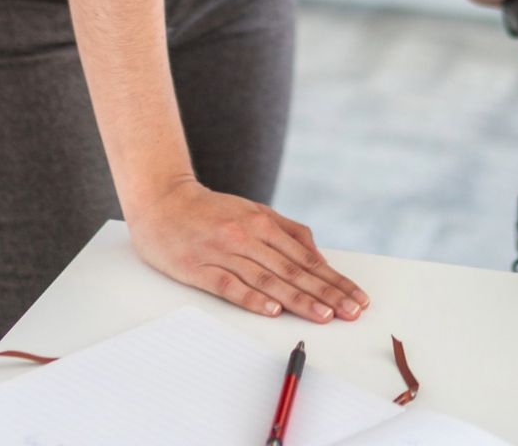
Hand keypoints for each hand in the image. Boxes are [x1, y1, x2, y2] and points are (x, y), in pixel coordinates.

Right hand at [124, 177, 368, 324]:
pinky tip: (272, 311)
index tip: (356, 298)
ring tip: (323, 315)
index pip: (306, 259)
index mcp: (261, 223)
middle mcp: (246, 237)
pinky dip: (252, 299)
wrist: (161, 201)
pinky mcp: (200, 268)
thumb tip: (318, 258)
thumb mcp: (252, 211)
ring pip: (267, 280)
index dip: (334, 280)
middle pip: (292, 271)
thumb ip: (287, 232)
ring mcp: (223, 253)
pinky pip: (230, 286)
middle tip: (351, 312)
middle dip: (326, 294)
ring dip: (297, 299)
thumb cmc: (209, 210)